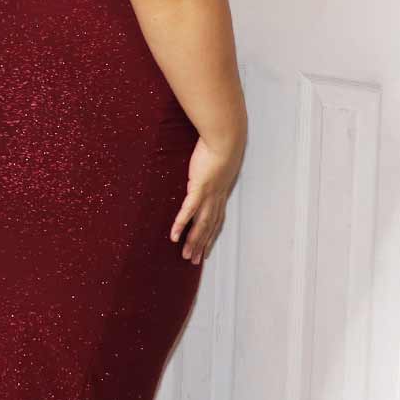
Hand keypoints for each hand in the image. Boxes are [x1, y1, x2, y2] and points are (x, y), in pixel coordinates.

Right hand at [170, 133, 244, 263]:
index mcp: (220, 193)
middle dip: (202, 245)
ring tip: (186, 255)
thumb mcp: (217, 159)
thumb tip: (207, 166)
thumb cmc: (221, 145)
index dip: (211, 236)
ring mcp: (208, 195)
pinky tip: (174, 235)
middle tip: (194, 261)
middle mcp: (216, 198)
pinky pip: (189, 211)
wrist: (226, 138)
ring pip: (200, 224)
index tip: (206, 249)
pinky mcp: (199, 188)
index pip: (217, 220)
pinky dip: (181, 224)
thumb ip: (211, 166)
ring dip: (193, 242)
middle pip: (209, 227)